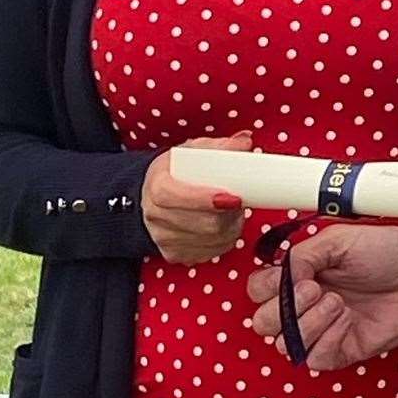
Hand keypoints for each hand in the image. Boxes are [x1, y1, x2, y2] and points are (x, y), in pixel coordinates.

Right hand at [141, 132, 252, 263]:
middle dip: (230, 214)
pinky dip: (225, 240)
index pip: (180, 197)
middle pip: (204, 224)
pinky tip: (225, 225)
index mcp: (158, 187)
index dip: (208, 200)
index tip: (233, 196)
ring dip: (231, 227)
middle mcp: (156, 216)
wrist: (154, 194)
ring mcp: (164, 239)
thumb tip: (244, 142)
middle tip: (240, 201)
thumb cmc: (174, 172)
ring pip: (212, 240)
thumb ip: (220, 146)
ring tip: (234, 210)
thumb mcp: (193, 151)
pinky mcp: (175, 255)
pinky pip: (211, 252)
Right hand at [247, 225, 397, 370]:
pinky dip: (327, 339)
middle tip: (314, 289)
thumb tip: (282, 275)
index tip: (292, 275)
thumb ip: (304, 255)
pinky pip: (315, 358)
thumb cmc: (387, 250)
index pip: (258, 289)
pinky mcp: (341, 349)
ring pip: (285, 344)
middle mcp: (306, 303)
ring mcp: (322, 328)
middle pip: (263, 323)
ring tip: (337, 302)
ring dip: (307, 323)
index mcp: (300, 273)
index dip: (266, 287)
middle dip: (283, 308)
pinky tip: (346, 320)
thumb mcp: (340, 239)